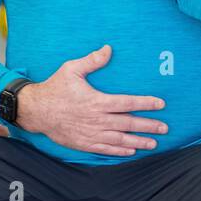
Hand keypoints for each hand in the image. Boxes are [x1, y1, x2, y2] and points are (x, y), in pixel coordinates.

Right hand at [16, 45, 167, 156]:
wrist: (36, 111)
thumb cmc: (55, 88)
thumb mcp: (71, 69)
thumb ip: (92, 61)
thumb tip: (108, 49)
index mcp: (97, 101)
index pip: (128, 103)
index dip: (146, 103)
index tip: (161, 104)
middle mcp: (97, 119)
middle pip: (129, 124)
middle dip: (149, 126)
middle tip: (164, 128)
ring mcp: (91, 133)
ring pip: (120, 139)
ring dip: (139, 141)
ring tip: (154, 143)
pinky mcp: (84, 143)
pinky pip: (106, 149)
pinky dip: (120, 151)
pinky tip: (131, 151)